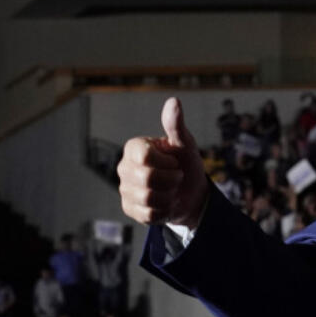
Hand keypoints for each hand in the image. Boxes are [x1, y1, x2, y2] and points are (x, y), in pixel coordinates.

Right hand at [118, 97, 208, 226]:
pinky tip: (166, 204)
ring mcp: (125, 189)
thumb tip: (174, 101)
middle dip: (172, 180)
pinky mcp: (130, 209)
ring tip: (171, 191)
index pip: (144, 156)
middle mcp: (124, 167)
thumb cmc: (186, 165)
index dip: (166, 162)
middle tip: (176, 178)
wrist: (191, 194)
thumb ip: (176, 126)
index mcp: (134, 148)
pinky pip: (148, 214)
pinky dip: (164, 211)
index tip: (173, 162)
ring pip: (149, 198)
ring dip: (169, 196)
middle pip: (148, 178)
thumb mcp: (185, 145)